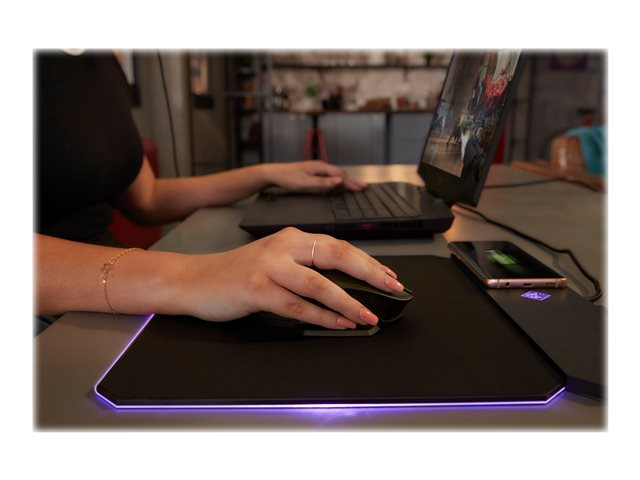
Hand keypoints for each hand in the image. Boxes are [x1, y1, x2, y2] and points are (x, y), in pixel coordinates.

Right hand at [177, 227, 403, 329]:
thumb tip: (348, 285)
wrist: (196, 280)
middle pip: (336, 255)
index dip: (368, 261)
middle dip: (370, 273)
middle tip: (392, 288)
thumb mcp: (276, 261)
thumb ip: (306, 267)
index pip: (339, 245)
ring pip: (319, 283)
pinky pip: (296, 305)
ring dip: (349, 302)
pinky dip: (322, 316)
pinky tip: (339, 322)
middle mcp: (283, 246)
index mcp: (291, 238)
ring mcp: (269, 266)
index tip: (390, 276)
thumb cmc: (239, 273)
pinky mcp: (256, 288)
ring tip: (368, 315)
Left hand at [261, 160, 367, 191]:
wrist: (274, 173)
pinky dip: (338, 179)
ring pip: (336, 173)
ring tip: (355, 185)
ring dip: (346, 179)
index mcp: (321, 167)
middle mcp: (320, 165)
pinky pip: (330, 174)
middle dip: (353, 180)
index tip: (361, 189)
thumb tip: (340, 181)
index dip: (351, 183)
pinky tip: (339, 183)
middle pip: (341, 173)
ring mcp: (316, 168)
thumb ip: (324, 182)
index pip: (340, 175)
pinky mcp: (313, 171)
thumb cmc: (288, 179)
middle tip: (364, 187)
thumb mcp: (306, 183)